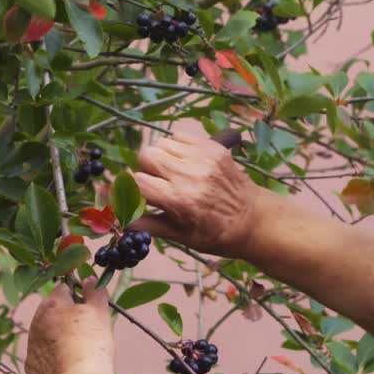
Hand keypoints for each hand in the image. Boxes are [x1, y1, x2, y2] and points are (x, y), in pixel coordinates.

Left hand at [26, 279, 113, 373]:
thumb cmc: (91, 343)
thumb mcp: (100, 312)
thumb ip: (95, 291)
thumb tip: (89, 279)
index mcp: (53, 304)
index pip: (64, 288)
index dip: (78, 296)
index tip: (89, 307)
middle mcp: (37, 321)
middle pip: (52, 311)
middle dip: (66, 317)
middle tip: (86, 331)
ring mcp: (32, 343)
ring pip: (46, 333)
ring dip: (58, 337)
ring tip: (78, 350)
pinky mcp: (31, 364)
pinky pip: (43, 355)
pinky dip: (53, 357)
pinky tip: (67, 364)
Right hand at [129, 129, 272, 257]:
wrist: (254, 219)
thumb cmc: (216, 234)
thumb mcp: (181, 237)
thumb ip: (148, 224)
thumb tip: (119, 219)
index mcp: (180, 200)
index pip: (138, 182)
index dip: (134, 189)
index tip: (140, 196)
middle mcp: (189, 175)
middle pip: (146, 155)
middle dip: (145, 169)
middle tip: (157, 183)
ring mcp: (202, 157)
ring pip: (161, 143)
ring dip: (160, 157)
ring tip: (171, 173)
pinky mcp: (212, 147)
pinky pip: (179, 136)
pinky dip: (175, 148)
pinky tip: (184, 163)